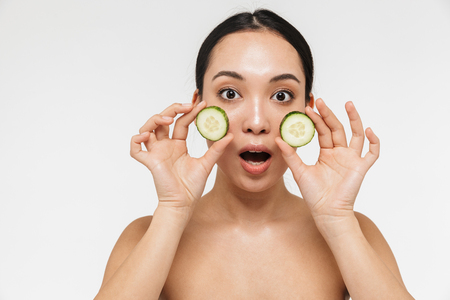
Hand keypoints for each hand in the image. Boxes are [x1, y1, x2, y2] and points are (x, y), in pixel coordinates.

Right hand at [130, 102, 232, 213]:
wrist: (184, 203)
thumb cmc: (192, 186)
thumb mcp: (207, 164)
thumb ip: (216, 149)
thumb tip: (230, 135)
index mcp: (178, 144)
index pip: (181, 122)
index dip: (190, 111)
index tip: (201, 102)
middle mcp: (165, 146)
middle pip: (163, 120)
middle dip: (173, 109)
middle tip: (187, 105)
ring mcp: (156, 152)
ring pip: (147, 128)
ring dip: (156, 119)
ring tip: (169, 119)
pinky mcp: (149, 161)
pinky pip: (135, 148)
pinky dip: (136, 140)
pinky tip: (147, 136)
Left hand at [275, 99, 379, 220]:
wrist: (326, 212)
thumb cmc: (314, 194)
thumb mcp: (299, 171)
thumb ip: (290, 155)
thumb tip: (278, 138)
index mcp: (326, 153)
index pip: (323, 131)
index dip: (316, 119)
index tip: (308, 108)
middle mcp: (340, 153)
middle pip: (337, 129)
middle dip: (329, 114)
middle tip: (321, 102)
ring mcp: (351, 159)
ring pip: (356, 135)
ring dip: (354, 119)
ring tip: (349, 104)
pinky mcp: (361, 168)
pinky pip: (372, 153)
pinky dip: (374, 142)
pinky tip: (369, 131)